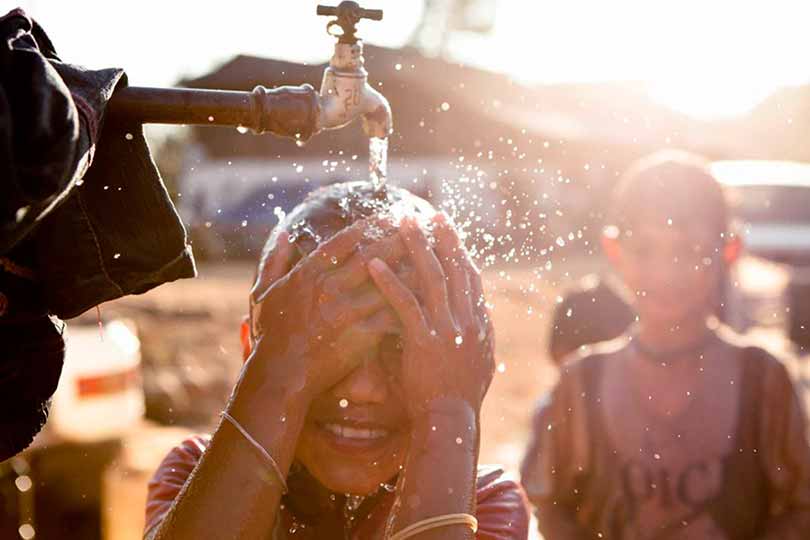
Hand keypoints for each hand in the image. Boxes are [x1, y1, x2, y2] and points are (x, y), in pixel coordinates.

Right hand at [246, 220, 415, 400]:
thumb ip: (274, 261)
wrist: (280, 377)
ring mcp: (345, 313)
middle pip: (371, 257)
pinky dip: (409, 309)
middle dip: (398, 241)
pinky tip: (427, 302)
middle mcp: (328, 289)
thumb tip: (284, 234)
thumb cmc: (271, 336)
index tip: (390, 216)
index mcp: (307, 274)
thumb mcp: (263, 293)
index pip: (344, 241)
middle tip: (421, 230)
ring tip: (433, 262)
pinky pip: (390, 317)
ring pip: (387, 286)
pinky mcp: (359, 337)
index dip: (370, 226)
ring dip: (411, 272)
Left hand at [368, 215, 494, 418]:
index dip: (461, 253)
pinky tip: (373, 264)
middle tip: (433, 215)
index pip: (470, 279)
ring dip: (416, 247)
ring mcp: (447, 328)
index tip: (452, 232)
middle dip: (444, 239)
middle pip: (455, 269)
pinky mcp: (424, 340)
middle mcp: (465, 320)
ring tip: (401, 223)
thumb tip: (474, 318)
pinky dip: (388, 281)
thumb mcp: (478, 361)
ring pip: (432, 277)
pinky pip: (404, 304)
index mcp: (478, 324)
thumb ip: (474, 336)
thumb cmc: (460, 397)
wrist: (451, 420)